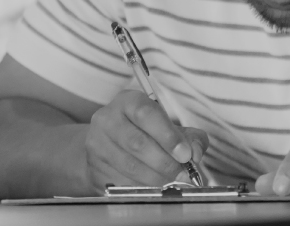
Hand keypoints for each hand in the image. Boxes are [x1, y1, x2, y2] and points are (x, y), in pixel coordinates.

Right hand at [84, 90, 207, 189]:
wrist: (107, 146)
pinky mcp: (94, 167)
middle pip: (137, 143)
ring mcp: (97, 143)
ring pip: (129, 166)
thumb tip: (195, 153)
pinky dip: (143, 187)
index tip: (185, 155)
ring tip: (172, 181)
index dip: (168, 136)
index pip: (146, 114)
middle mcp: (107, 119)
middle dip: (165, 162)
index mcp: (128, 102)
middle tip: (183, 173)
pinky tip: (154, 186)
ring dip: (157, 178)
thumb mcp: (168, 127)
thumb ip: (189, 137)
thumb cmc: (143, 133)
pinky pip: (122, 182)